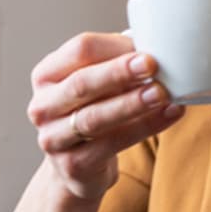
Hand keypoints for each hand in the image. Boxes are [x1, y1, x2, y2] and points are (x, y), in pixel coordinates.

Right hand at [28, 32, 184, 199]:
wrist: (79, 166)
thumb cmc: (94, 111)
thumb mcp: (99, 83)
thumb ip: (119, 62)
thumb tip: (159, 45)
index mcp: (47, 74)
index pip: (79, 51)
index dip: (114, 48)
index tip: (145, 48)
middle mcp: (42, 106)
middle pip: (82, 84)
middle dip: (118, 73)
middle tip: (151, 65)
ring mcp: (53, 138)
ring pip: (95, 117)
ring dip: (132, 103)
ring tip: (162, 93)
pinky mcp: (73, 165)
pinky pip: (112, 144)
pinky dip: (144, 127)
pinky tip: (168, 115)